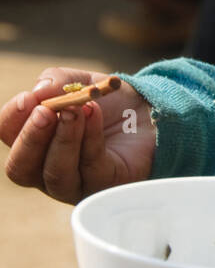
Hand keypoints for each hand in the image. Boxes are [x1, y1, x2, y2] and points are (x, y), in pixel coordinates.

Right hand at [1, 67, 156, 203]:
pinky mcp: (104, 185)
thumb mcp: (78, 82)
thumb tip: (40, 91)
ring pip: (57, 174)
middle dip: (31, 138)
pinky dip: (91, 139)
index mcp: (33, 142)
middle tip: (46, 112)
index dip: (12, 119)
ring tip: (77, 110)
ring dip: (64, 138)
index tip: (28, 99)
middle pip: (21, 168)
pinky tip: (93, 114)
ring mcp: (75, 183)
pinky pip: (91, 168)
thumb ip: (56, 82)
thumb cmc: (105, 102)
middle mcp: (46, 169)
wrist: (147, 112)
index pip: (8, 137)